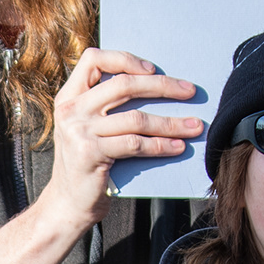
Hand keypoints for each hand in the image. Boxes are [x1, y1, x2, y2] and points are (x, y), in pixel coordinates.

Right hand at [0, 48, 204, 263]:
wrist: (68, 204)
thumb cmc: (88, 163)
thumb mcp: (88, 127)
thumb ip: (106, 105)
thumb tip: (157, 85)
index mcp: (69, 97)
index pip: (93, 59)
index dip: (125, 59)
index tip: (152, 69)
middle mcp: (71, 110)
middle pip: (123, 84)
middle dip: (162, 86)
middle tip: (190, 91)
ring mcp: (78, 132)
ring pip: (135, 119)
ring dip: (171, 122)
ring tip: (195, 126)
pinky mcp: (90, 154)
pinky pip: (135, 145)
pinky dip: (161, 145)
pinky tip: (178, 147)